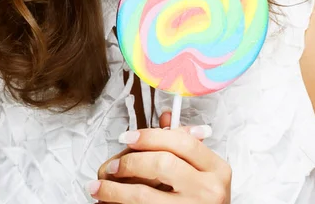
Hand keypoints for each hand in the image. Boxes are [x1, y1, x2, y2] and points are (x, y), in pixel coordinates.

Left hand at [91, 112, 230, 202]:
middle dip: (131, 162)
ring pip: (145, 196)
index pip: (182, 142)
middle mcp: (209, 191)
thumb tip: (165, 118)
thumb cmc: (202, 198)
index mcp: (216, 169)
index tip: (127, 137)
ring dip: (115, 191)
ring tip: (97, 188)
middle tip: (112, 166)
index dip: (150, 136)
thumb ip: (181, 144)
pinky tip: (106, 203)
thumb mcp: (199, 170)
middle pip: (162, 163)